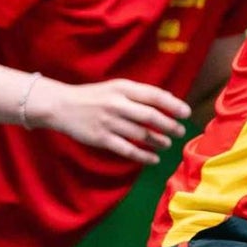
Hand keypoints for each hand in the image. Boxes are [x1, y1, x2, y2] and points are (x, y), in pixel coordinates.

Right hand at [25, 77, 191, 163]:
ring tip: (167, 144)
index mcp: (123, 88)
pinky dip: (143, 155)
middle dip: (169, 125)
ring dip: (158, 141)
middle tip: (180, 131)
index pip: (154, 96)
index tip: (186, 113)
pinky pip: (127, 149)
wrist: (61, 106)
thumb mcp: (116, 87)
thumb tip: (169, 100)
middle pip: (150, 116)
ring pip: (141, 134)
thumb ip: (139, 93)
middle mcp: (117, 104)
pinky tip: (153, 158)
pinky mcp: (101, 139)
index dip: (173, 105)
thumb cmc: (94, 96)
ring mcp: (109, 122)